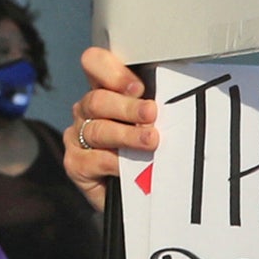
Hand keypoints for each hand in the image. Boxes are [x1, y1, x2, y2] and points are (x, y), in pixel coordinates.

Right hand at [61, 46, 154, 210]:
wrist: (139, 195)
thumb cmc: (151, 152)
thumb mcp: (155, 121)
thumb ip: (157, 105)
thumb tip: (182, 96)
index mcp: (106, 89)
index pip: (94, 63)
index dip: (112, 71)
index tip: (138, 87)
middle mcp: (87, 110)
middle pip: (97, 99)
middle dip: (127, 107)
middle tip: (151, 114)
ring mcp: (78, 136)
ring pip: (97, 130)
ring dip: (126, 135)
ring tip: (151, 142)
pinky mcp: (75, 164)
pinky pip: (94, 159)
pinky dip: (116, 163)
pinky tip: (130, 167)